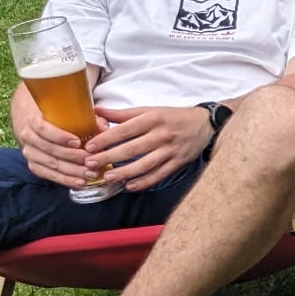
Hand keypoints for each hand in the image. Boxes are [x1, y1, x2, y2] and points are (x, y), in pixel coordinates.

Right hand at [10, 83, 100, 188]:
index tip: (78, 142)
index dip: (60, 136)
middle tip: (91, 161)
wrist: (39, 129)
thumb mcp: (72, 117)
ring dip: (73, 171)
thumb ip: (88, 120)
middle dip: (73, 157)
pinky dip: (67, 180)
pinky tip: (81, 183)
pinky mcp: (35, 167)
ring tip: (91, 174)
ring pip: (52, 164)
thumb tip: (104, 128)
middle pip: (51, 150)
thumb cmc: (59, 122)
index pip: (43, 129)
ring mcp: (31, 154)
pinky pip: (51, 176)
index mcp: (34, 122)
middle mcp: (29, 138)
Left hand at [87, 104, 212, 190]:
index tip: (89, 147)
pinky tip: (130, 186)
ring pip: (145, 164)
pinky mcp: (178, 162)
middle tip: (91, 163)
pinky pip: (160, 174)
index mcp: (153, 118)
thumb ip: (123, 113)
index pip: (124, 130)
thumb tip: (97, 110)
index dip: (105, 139)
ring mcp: (171, 150)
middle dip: (109, 157)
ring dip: (125, 172)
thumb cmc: (173, 116)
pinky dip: (145, 181)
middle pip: (132, 148)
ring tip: (108, 177)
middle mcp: (162, 135)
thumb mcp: (150, 110)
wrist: (205, 124)